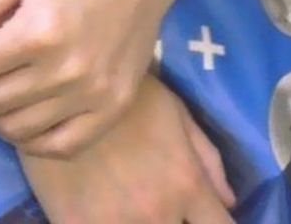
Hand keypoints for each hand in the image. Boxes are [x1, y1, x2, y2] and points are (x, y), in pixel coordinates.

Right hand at [22, 75, 234, 223]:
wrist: (62, 81)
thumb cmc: (126, 91)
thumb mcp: (175, 112)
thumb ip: (207, 158)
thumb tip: (228, 201)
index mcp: (185, 184)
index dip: (214, 223)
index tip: (200, 215)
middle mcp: (158, 213)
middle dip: (178, 222)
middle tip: (164, 202)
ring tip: (130, 201)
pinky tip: (100, 209)